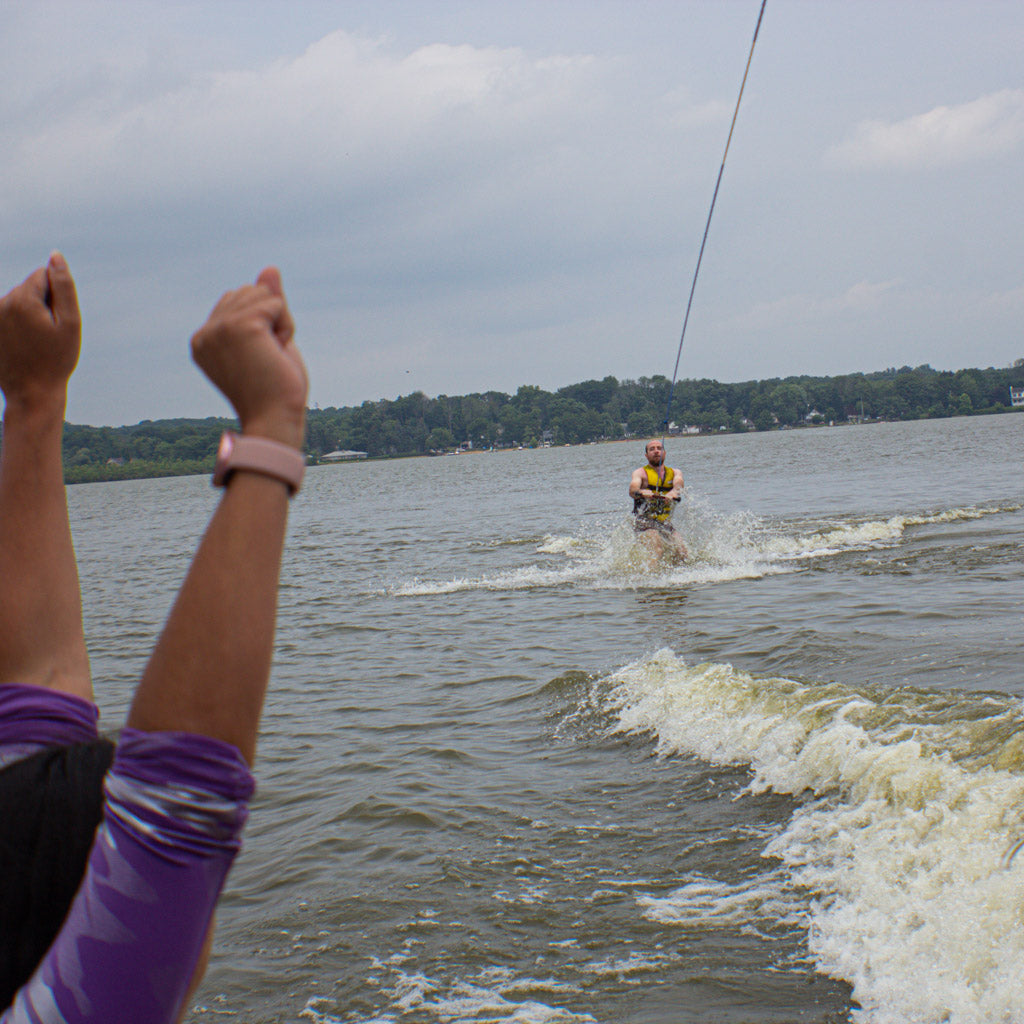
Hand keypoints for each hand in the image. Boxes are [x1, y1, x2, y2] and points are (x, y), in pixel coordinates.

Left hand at [0, 252, 80, 411]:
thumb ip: (64, 286)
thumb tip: (56, 255)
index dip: (58, 297)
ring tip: (37, 343)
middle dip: (42, 305)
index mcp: (22, 299)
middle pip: (29, 288)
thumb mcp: (70, 323)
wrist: (31, 392)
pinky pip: (9, 316)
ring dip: (30, 316)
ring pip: (18, 302)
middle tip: (49, 336)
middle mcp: (1, 303)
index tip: (58, 322)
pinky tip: (24, 347)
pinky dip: (19, 327)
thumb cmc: (56, 360)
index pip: (43, 275)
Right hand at [191, 268, 307, 449]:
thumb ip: (266, 304)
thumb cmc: (274, 390)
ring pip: (263, 294)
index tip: (258, 359)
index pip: (237, 300)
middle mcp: (205, 332)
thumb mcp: (269, 339)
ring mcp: (220, 328)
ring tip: (272, 356)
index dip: (262, 324)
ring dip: (280, 323)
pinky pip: (275, 303)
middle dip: (271, 319)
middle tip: (269, 358)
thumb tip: (270, 268)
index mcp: (203, 339)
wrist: (274, 419)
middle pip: (250, 291)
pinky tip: (277, 352)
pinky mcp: (240, 326)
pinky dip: (286, 326)